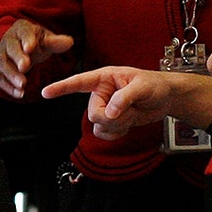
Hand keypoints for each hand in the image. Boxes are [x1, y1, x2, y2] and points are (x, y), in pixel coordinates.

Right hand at [0, 18, 74, 98]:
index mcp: (21, 29)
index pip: (23, 33)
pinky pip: (0, 78)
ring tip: (23, 84)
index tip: (30, 48)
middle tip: (25, 66)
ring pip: (2, 64)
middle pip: (11, 48)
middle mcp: (8, 41)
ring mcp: (0, 55)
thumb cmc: (35, 42)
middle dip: (18, 57)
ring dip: (12, 75)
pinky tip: (19, 93)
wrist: (19, 47)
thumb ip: (56, 42)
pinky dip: (8, 87)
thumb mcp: (46, 40)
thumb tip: (69, 42)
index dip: (27, 40)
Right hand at [43, 67, 211, 140]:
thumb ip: (125, 98)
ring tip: (131, 114)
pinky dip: (117, 133)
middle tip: (129, 111)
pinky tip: (128, 125)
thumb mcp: (142, 87)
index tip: (45, 93)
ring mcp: (106, 108)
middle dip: (111, 117)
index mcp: (104, 78)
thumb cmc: (155, 84)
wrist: (166, 98)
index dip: (61, 88)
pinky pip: (105, 134)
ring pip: (98, 126)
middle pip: (92, 113)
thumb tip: (110, 112)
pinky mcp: (112, 121)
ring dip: (117, 126)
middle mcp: (101, 93)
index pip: (79, 82)